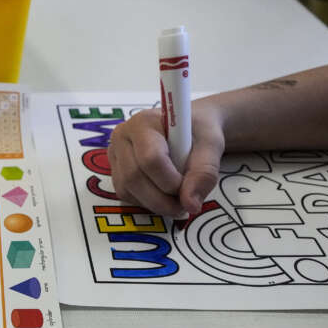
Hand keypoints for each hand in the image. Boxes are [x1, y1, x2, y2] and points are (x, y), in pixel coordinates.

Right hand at [107, 100, 225, 217]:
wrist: (188, 128)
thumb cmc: (198, 131)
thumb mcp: (211, 145)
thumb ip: (204, 172)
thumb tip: (191, 204)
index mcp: (144, 122)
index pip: (150, 158)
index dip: (171, 181)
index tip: (189, 187)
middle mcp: (122, 136)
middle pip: (134, 177)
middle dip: (162, 199)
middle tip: (185, 205)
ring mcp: (116, 155)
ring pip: (127, 190)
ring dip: (155, 204)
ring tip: (177, 200)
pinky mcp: (116, 171)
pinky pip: (126, 195)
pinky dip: (147, 203)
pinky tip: (163, 195)